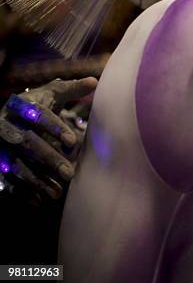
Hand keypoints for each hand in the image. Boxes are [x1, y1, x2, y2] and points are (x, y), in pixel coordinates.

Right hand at [0, 77, 97, 203]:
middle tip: (71, 173)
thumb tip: (94, 81)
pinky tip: (39, 200)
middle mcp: (6, 123)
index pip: (38, 114)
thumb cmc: (37, 103)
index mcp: (21, 105)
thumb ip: (71, 89)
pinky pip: (6, 178)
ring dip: (37, 179)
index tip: (72, 140)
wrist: (7, 116)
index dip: (54, 127)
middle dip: (49, 159)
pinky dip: (22, 190)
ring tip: (58, 192)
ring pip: (16, 163)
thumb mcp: (51, 93)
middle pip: (28, 143)